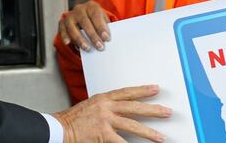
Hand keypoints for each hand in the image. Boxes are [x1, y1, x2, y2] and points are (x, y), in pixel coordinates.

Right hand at [54, 85, 170, 142]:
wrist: (59, 128)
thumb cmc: (73, 119)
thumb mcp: (91, 105)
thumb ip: (106, 106)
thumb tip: (121, 110)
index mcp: (103, 98)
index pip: (127, 92)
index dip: (143, 90)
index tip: (156, 89)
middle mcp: (106, 107)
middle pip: (134, 107)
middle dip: (153, 110)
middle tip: (167, 111)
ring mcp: (105, 121)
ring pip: (132, 126)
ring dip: (149, 132)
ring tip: (161, 137)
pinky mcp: (102, 135)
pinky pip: (120, 142)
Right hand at [59, 0, 110, 50]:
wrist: (85, 17)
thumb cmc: (97, 21)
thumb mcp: (103, 20)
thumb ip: (105, 28)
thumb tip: (107, 39)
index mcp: (92, 6)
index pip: (96, 15)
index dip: (101, 27)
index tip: (106, 38)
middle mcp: (80, 9)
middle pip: (84, 22)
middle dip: (92, 36)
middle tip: (100, 47)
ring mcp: (70, 16)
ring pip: (72, 27)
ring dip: (80, 39)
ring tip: (87, 48)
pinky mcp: (62, 23)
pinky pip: (62, 30)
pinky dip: (65, 36)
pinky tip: (68, 42)